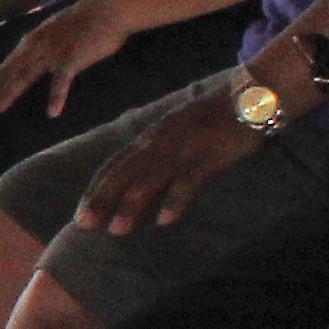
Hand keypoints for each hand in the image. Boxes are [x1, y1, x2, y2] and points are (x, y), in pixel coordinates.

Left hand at [0, 0, 122, 119]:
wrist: (110, 7)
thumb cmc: (87, 22)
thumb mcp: (57, 34)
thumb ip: (45, 49)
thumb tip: (35, 63)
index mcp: (32, 42)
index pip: (4, 66)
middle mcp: (37, 46)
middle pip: (6, 71)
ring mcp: (54, 51)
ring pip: (26, 75)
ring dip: (10, 92)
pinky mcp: (73, 57)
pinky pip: (63, 80)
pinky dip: (57, 96)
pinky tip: (52, 112)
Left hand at [74, 91, 254, 233]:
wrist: (248, 97)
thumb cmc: (212, 118)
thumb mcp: (176, 132)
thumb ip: (157, 153)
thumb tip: (137, 181)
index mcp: (151, 137)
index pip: (114, 165)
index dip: (95, 189)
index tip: (80, 212)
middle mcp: (160, 142)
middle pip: (124, 173)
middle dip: (101, 200)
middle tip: (83, 225)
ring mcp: (183, 149)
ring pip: (150, 179)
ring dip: (130, 205)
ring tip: (115, 230)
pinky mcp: (208, 157)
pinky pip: (188, 181)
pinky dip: (175, 200)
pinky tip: (164, 221)